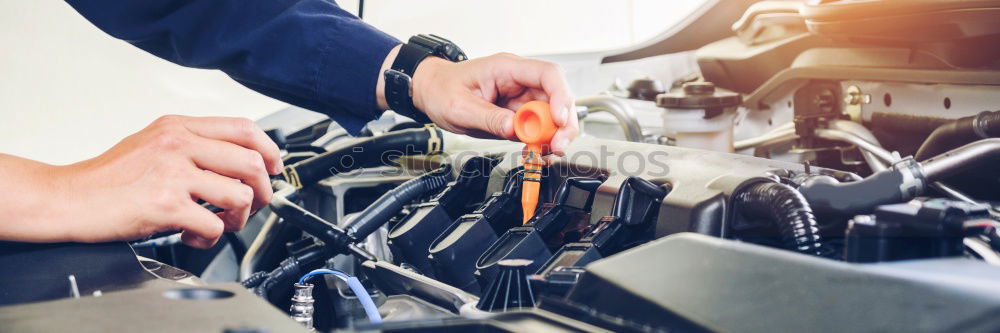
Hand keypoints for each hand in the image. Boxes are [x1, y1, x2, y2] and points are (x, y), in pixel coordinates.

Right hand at [0, 115, 281, 248]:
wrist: (66, 198)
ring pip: (240, 194)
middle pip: (251, 161)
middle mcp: (178, 145)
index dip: (270, 149)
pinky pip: (214, 224)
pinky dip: (210, 237)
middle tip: (254, 204)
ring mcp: (173, 173)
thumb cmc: (105, 177)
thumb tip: (233, 159)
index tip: (275, 167)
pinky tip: (193, 235)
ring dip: (239, 217)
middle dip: (264, 189)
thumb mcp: (151, 143)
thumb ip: (190, 145)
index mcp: (178, 127)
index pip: (243, 128)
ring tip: (221, 223)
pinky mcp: (165, 205)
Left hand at [377, 48, 577, 154]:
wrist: (431, 91)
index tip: (558, 119)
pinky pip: (538, 126)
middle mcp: (519, 80)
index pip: (548, 74)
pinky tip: (537, 151)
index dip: (560, 96)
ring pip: (552, 113)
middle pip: (557, 96)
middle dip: (563, 123)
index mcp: (506, 68)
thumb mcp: (460, 108)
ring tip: (546, 152)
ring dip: (554, 134)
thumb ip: (488, 118)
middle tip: (557, 145)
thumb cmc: (442, 90)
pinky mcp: (518, 112)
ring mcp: (520, 96)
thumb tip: (513, 129)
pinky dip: (542, 140)